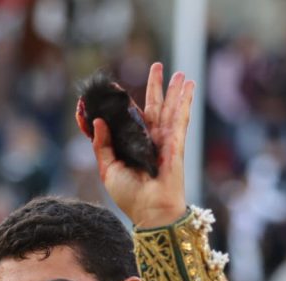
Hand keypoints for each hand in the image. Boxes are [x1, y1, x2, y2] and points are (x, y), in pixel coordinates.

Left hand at [86, 62, 193, 227]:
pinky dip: (184, 101)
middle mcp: (148, 140)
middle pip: (152, 107)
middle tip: (157, 65)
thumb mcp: (107, 169)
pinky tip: (189, 86)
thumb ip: (101, 145)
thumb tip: (96, 121)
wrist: (150, 211)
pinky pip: (179, 117)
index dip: (119, 105)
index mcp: (132, 146)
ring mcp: (163, 140)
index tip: (109, 89)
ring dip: (174, 89)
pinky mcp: (174, 142)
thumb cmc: (129, 196)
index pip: (126, 119)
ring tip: (178, 72)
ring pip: (168, 108)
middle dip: (155, 87)